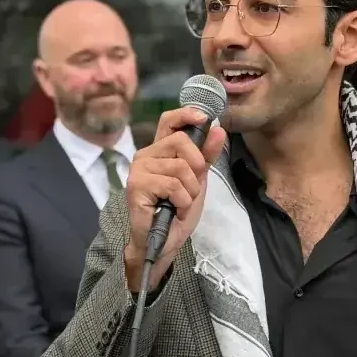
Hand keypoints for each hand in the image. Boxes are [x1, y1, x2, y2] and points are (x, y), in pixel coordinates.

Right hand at [124, 107, 225, 291]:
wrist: (163, 242)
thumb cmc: (177, 211)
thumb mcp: (198, 180)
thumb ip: (206, 156)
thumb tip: (219, 129)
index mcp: (159, 150)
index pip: (169, 120)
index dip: (186, 114)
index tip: (204, 118)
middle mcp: (146, 155)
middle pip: (181, 141)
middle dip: (197, 167)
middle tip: (191, 188)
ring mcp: (139, 170)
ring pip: (180, 167)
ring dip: (190, 191)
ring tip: (181, 204)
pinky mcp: (137, 186)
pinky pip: (173, 185)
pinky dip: (182, 202)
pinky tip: (174, 210)